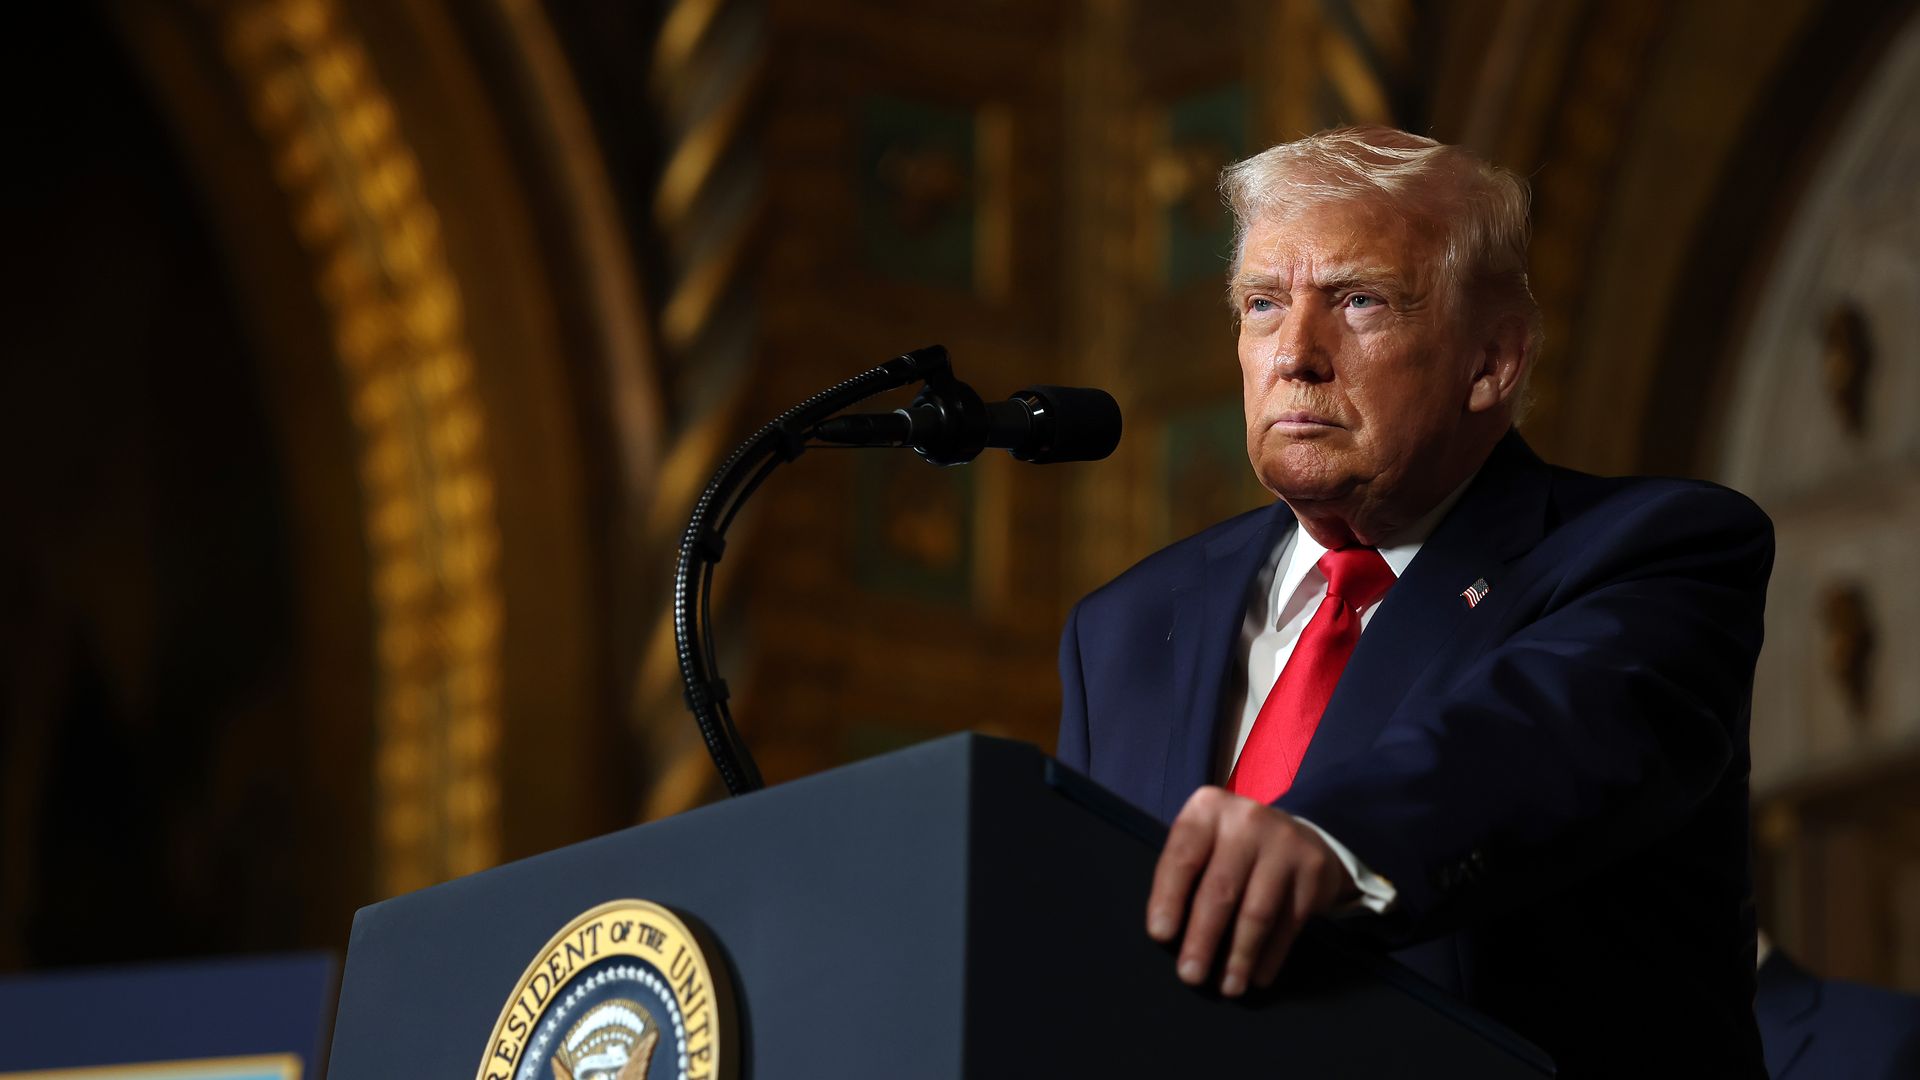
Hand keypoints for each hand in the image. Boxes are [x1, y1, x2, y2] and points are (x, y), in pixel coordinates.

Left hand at [1147, 786, 1356, 996]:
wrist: (1294, 836)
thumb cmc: (1230, 848)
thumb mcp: (1203, 843)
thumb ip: (1184, 874)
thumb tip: (1169, 936)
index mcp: (1208, 808)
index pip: (1183, 857)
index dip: (1168, 898)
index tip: (1160, 935)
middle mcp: (1247, 819)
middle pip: (1220, 889)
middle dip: (1203, 939)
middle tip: (1190, 976)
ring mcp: (1284, 842)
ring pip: (1257, 912)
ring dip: (1239, 956)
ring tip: (1228, 987)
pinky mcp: (1313, 869)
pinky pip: (1288, 923)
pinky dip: (1271, 955)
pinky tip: (1257, 976)